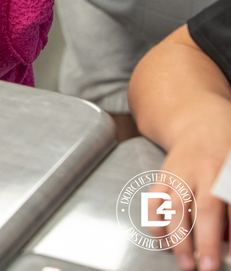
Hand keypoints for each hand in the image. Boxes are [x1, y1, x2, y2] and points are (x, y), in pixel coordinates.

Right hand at [154, 111, 230, 270]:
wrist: (198, 121)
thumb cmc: (227, 151)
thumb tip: (230, 238)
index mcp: (227, 170)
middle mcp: (203, 172)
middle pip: (204, 209)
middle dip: (205, 241)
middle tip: (208, 267)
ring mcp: (179, 174)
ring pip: (175, 207)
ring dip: (179, 238)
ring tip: (185, 263)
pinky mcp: (163, 176)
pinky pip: (154, 200)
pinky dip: (155, 222)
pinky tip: (161, 241)